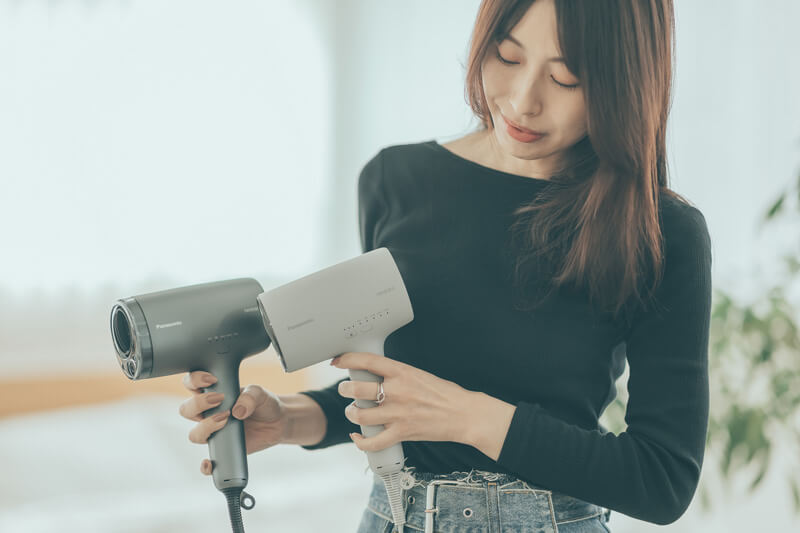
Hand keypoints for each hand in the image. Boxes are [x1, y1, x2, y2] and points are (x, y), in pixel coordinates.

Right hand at [178, 371, 289, 475]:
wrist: (278, 422)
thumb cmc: (264, 404)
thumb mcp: (260, 394)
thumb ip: (250, 396)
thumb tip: (237, 411)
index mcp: (212, 394)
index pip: (191, 384)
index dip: (194, 380)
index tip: (212, 380)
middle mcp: (208, 413)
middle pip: (186, 410)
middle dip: (198, 404)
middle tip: (220, 399)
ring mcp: (213, 432)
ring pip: (194, 434)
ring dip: (206, 427)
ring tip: (227, 419)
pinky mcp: (222, 450)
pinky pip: (207, 463)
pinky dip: (206, 465)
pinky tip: (210, 462)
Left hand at [331, 352, 475, 451]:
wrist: (464, 414)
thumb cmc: (444, 394)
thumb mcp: (419, 375)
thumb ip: (396, 376)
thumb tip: (375, 375)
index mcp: (402, 371)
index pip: (367, 360)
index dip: (347, 360)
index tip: (338, 361)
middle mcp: (397, 391)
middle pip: (357, 390)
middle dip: (345, 390)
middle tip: (345, 390)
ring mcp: (398, 413)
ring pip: (360, 415)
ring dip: (351, 414)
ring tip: (352, 412)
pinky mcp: (402, 433)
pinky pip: (373, 442)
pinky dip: (360, 442)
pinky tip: (357, 437)